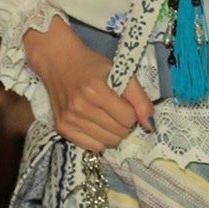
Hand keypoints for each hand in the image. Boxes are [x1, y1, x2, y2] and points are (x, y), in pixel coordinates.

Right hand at [22, 20, 152, 153]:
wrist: (59, 61)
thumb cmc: (91, 65)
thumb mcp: (120, 72)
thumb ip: (139, 98)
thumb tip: (149, 125)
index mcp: (96, 91)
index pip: (128, 118)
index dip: (132, 112)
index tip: (125, 103)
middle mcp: (80, 107)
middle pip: (118, 132)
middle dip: (123, 123)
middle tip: (116, 109)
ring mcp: (69, 119)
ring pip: (107, 142)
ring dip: (112, 132)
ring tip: (106, 116)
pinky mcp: (62, 127)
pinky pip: (91, 146)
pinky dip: (98, 139)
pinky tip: (95, 124)